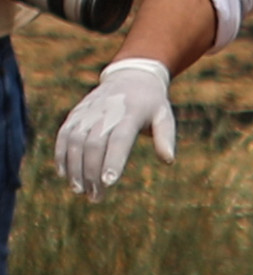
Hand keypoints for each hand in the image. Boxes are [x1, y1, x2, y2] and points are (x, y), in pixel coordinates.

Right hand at [55, 57, 175, 199]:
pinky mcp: (75, 114)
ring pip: (75, 142)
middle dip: (92, 173)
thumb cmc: (151, 103)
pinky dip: (61, 155)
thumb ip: (165, 138)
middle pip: (94, 145)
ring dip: (74, 168)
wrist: (130, 77)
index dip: (113, 160)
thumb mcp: (165, 116)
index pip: (119, 139)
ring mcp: (87, 112)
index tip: (110, 183)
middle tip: (95, 197)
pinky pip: (64, 135)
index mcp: (130, 114)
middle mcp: (105, 112)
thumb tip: (168, 160)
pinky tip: (64, 175)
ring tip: (79, 191)